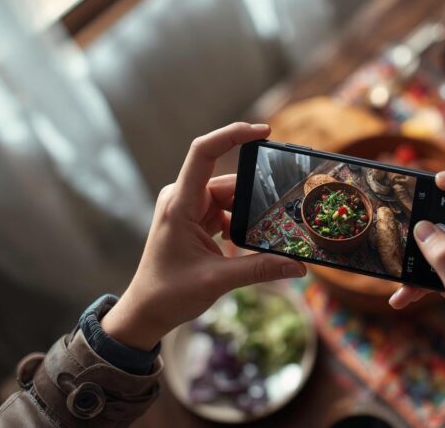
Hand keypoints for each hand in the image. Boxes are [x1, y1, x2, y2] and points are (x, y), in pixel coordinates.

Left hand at [102, 123, 305, 350]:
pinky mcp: (194, 220)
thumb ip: (260, 270)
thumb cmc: (169, 293)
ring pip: (230, 199)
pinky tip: (247, 246)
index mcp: (180, 204)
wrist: (145, 312)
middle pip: (228, 182)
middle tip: (282, 212)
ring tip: (267, 234)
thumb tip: (299, 267)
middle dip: (256, 197)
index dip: (233, 134)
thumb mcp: (218, 281)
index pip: (204, 152)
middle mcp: (182, 199)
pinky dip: (239, 225)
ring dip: (248, 215)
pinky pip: (224, 212)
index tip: (265, 131)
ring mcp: (188, 209)